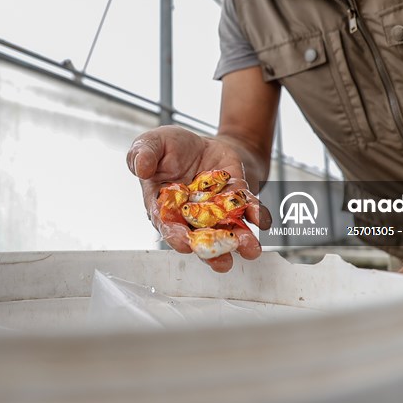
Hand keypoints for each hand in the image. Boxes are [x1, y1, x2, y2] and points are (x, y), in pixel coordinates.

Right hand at [127, 126, 271, 271]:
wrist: (203, 142)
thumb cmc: (172, 148)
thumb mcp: (152, 143)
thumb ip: (143, 154)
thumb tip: (140, 168)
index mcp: (163, 207)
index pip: (168, 226)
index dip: (175, 236)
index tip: (184, 242)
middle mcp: (190, 217)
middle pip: (200, 238)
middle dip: (212, 251)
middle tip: (222, 260)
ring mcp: (216, 212)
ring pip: (227, 232)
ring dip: (239, 242)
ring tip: (250, 249)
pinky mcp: (237, 201)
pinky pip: (248, 210)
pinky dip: (256, 215)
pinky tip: (261, 219)